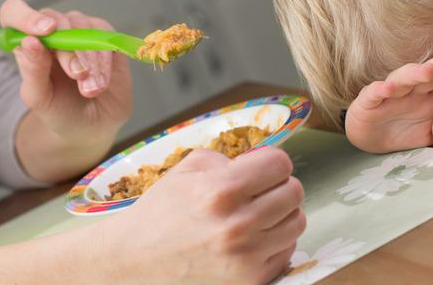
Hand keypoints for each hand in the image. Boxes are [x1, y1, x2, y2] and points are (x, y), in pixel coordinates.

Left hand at [0, 0, 131, 142]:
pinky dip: (104, 62)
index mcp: (26, 42)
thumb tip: (30, 41)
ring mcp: (79, 31)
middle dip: (68, 49)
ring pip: (83, 28)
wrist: (92, 125)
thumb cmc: (59, 110)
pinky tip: (101, 83)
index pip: (14, 12)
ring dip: (89, 60)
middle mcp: (52, 31)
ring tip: (90, 89)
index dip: (26, 16)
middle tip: (77, 76)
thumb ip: (32, 70)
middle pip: (56, 20)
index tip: (44, 32)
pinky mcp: (104, 37)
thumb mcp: (39, 97)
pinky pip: (105, 37)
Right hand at [101, 147, 305, 284]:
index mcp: (221, 191)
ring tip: (258, 214)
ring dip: (281, 214)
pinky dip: (275, 241)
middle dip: (278, 185)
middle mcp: (237, 225)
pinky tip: (252, 238)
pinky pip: (286, 250)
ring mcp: (246, 257)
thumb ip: (231, 159)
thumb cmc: (162, 211)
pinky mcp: (251, 280)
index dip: (271, 162)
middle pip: (294, 191)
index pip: (280, 164)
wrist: (135, 259)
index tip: (261, 168)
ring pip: (297, 222)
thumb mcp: (189, 168)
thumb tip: (264, 163)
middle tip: (260, 191)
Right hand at [345, 53, 432, 152]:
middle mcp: (415, 89)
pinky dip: (380, 89)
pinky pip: (375, 92)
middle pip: (432, 73)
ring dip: (416, 73)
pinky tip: (388, 89)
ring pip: (404, 77)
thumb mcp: (429, 135)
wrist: (370, 137)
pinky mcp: (369, 100)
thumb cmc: (404, 129)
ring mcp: (392, 92)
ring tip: (428, 72)